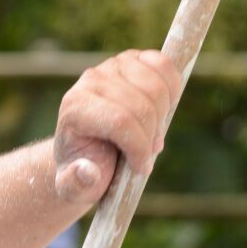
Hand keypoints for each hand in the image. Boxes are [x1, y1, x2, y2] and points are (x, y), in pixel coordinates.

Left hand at [53, 50, 179, 203]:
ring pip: (156, 88)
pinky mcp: (130, 60)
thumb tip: (87, 171)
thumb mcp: (74, 188)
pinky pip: (163, 65)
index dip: (139, 147)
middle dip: (151, 136)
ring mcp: (111, 66)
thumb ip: (76, 184)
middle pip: (141, 106)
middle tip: (146, 153)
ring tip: (150, 135)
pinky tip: (162, 110)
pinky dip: (172, 88)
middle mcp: (90, 82)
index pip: (120, 121)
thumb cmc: (83, 170)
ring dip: (162, 117)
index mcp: (75, 110)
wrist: (84, 149)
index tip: (141, 167)